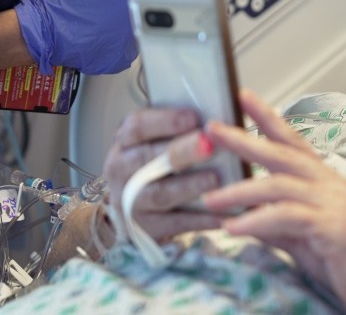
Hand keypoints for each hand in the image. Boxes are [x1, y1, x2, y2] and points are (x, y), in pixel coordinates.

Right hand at [14, 0, 154, 74]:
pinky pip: (123, 49)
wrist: (41, 33)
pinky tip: (99, 35)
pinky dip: (115, 42)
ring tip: (98, 19)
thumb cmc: (64, 1)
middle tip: (100, 3)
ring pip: (134, 29)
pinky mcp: (116, 62)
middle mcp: (133, 27)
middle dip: (124, 3)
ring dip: (122, 23)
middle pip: (139, 9)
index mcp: (129, 2)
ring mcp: (126, 48)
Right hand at [103, 107, 221, 240]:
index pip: (137, 126)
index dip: (165, 121)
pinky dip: (201, 219)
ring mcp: (130, 201)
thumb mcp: (156, 140)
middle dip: (181, 152)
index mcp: (126, 141)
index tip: (194, 117)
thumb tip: (218, 117)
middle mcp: (121, 169)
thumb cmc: (155, 163)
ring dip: (190, 186)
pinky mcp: (145, 227)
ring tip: (216, 179)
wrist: (133, 208)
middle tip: (209, 146)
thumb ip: (179, 129)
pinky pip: (175, 223)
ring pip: (160, 193)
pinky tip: (223, 213)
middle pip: (148, 159)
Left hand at [203, 90, 345, 313]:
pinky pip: (288, 217)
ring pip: (281, 184)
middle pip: (283, 153)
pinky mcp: (335, 227)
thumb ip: (277, 224)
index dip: (268, 117)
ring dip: (240, 190)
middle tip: (212, 128)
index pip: (294, 141)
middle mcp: (332, 185)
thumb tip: (243, 215)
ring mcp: (335, 204)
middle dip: (245, 138)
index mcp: (327, 182)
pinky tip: (234, 227)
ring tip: (209, 199)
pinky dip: (257, 220)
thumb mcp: (306, 239)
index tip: (243, 97)